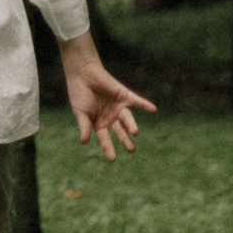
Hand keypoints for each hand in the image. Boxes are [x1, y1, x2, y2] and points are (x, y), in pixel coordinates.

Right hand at [61, 41, 157, 160]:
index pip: (105, 139)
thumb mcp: (80, 112)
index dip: (108, 148)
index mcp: (99, 123)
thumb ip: (84, 126)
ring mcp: (118, 107)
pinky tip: (153, 110)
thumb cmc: (79, 93)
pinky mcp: (124, 95)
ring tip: (135, 133)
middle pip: (120, 131)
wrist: (83, 73)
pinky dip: (145, 105)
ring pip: (127, 119)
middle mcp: (111, 117)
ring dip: (131, 125)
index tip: (112, 159)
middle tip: (132, 150)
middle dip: (125, 140)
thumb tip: (84, 142)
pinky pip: (136, 101)